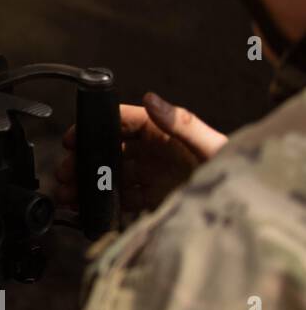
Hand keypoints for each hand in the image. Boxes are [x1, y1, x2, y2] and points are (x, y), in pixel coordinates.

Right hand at [56, 92, 226, 215]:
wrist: (246, 211)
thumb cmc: (234, 172)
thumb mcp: (209, 146)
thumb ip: (181, 123)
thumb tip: (151, 99)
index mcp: (163, 132)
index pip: (121, 123)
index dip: (94, 129)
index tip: (72, 139)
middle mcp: (152, 152)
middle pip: (108, 152)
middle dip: (82, 161)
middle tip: (63, 172)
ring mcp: (150, 176)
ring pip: (109, 176)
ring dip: (85, 184)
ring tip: (66, 195)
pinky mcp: (152, 199)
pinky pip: (119, 199)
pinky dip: (99, 203)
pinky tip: (83, 209)